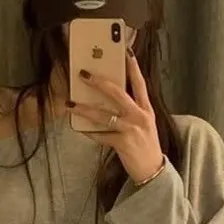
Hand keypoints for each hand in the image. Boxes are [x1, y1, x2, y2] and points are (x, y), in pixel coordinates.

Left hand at [69, 51, 164, 184]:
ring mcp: (130, 130)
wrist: (153, 171)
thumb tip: (112, 97)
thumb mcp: (145, 123)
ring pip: (103, 115)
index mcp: (146, 109)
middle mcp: (139, 116)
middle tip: (83, 74)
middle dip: (99, 82)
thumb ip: (133, 109)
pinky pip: (100, 135)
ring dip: (84, 108)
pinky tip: (79, 128)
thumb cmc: (146, 145)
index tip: (125, 52)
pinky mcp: (122, 143)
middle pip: (118, 93)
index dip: (133, 67)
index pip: (140, 83)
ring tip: (70, 103)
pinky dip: (88, 132)